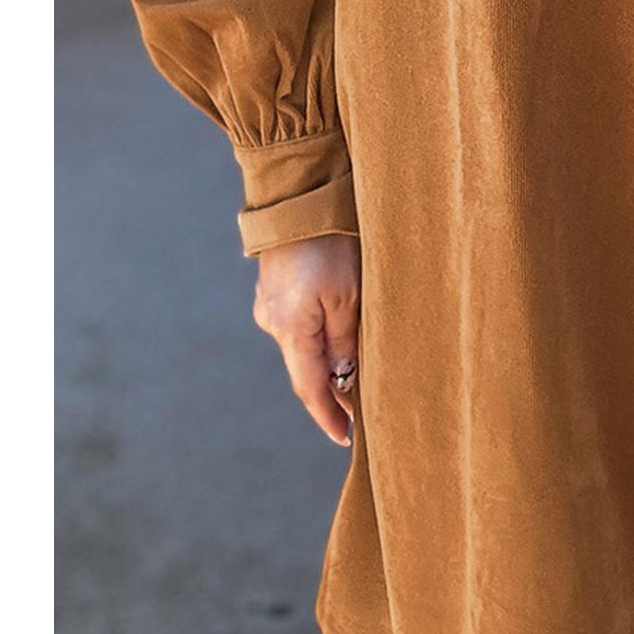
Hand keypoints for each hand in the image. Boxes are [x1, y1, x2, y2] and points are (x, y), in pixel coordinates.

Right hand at [250, 232, 361, 445]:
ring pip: (305, 346)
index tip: (346, 439)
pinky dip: (320, 337)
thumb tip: (346, 382)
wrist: (300, 194)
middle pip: (306, 369)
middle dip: (333, 391)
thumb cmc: (333, 243)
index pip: (310, 388)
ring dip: (330, 361)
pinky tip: (342, 337)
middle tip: (363, 412)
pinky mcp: (275, 288)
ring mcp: (270, 303)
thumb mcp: (351, 295)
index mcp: (290, 328)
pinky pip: (300, 324)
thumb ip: (347, 343)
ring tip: (360, 375)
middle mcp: (273, 320)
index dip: (328, 416)